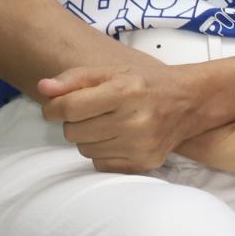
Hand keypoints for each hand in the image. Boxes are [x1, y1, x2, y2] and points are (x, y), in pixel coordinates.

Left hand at [38, 61, 222, 172]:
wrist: (191, 102)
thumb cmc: (147, 83)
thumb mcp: (114, 71)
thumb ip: (76, 78)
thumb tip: (43, 88)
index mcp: (125, 92)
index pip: (69, 108)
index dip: (54, 108)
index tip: (56, 106)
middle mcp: (134, 120)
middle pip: (72, 132)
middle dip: (74, 121)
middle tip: (92, 112)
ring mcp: (140, 145)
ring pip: (84, 150)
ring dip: (88, 137)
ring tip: (108, 124)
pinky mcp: (144, 163)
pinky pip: (100, 164)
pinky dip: (102, 152)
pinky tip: (118, 138)